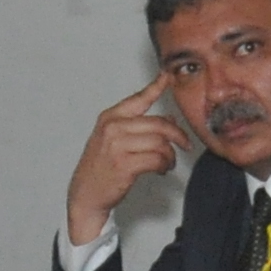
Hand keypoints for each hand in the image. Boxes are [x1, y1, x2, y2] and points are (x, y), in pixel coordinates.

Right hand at [63, 78, 187, 243]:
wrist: (86, 194)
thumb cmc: (100, 167)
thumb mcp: (113, 140)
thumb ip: (138, 127)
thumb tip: (170, 120)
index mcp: (109, 118)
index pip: (138, 98)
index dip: (156, 86)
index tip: (167, 77)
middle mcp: (113, 128)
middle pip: (158, 124)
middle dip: (177, 135)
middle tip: (185, 144)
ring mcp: (117, 146)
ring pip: (160, 143)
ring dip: (170, 155)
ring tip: (167, 163)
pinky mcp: (125, 165)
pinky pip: (157, 160)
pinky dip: (164, 166)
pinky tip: (161, 170)